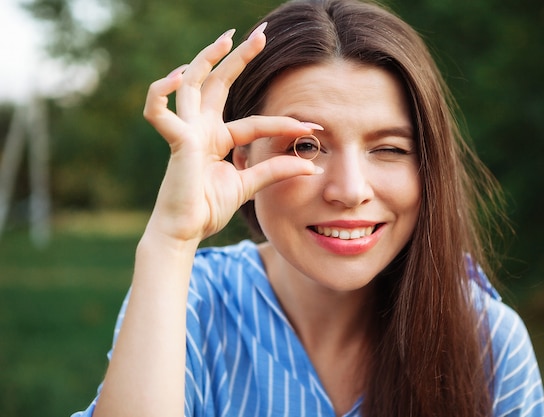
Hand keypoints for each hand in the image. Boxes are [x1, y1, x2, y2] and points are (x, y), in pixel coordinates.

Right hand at [142, 24, 320, 244]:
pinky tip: (175, 75)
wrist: (186, 231)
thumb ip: (275, 170)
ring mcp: (186, 131)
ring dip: (206, 59)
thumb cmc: (208, 208)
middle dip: (237, 58)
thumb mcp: (249, 184)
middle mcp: (201, 128)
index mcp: (217, 138)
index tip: (313, 126)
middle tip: (260, 35)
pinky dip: (161, 92)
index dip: (284, 123)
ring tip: (227, 39)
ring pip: (191, 84)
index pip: (255, 122)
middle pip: (218, 84)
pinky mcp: (176, 141)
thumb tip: (310, 165)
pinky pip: (158, 111)